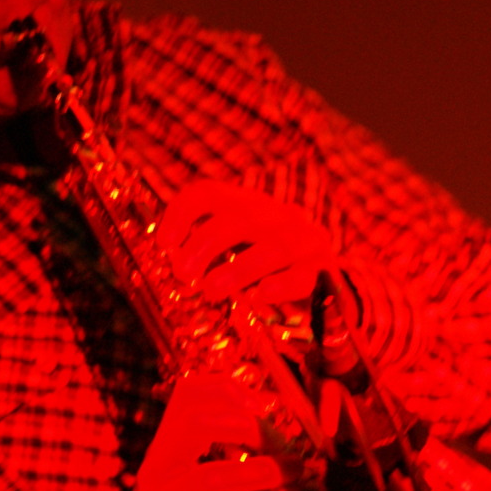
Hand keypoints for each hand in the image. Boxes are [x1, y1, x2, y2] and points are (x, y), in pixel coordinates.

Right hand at [119, 372, 296, 490]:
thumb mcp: (212, 484)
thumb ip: (240, 462)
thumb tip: (291, 450)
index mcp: (169, 444)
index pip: (187, 394)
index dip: (228, 390)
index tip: (263, 408)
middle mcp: (158, 466)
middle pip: (196, 424)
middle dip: (249, 429)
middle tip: (286, 448)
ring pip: (207, 478)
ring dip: (258, 474)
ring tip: (294, 474)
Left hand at [155, 181, 339, 308]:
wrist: (327, 281)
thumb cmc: (263, 265)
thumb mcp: (232, 248)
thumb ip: (202, 252)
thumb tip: (166, 267)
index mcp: (246, 205)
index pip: (209, 194)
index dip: (181, 214)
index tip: (163, 244)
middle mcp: (275, 216)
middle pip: (240, 219)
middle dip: (206, 245)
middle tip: (183, 273)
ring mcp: (303, 241)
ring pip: (273, 249)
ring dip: (238, 270)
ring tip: (211, 290)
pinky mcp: (323, 271)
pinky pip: (302, 277)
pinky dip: (280, 286)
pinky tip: (259, 296)